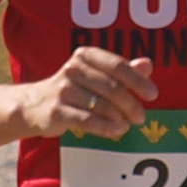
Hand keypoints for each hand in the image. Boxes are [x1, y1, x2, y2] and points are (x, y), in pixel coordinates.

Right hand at [25, 46, 158, 138]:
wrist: (34, 105)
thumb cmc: (73, 89)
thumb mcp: (95, 74)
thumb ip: (121, 70)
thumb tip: (148, 64)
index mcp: (85, 55)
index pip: (118, 65)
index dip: (138, 80)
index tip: (153, 95)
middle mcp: (73, 69)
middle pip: (112, 87)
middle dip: (131, 104)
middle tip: (141, 117)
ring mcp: (63, 90)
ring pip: (102, 105)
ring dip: (119, 117)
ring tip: (127, 125)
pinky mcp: (57, 111)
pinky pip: (88, 120)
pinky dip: (106, 127)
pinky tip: (117, 131)